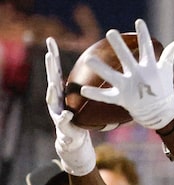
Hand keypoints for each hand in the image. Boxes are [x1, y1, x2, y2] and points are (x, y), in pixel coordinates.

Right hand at [45, 37, 95, 175]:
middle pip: (51, 80)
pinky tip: (66, 114)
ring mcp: (57, 113)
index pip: (57, 70)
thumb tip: (113, 76)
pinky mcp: (62, 127)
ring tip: (53, 83)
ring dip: (52, 91)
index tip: (51, 40)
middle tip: (48, 55)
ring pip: (52, 100)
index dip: (53, 55)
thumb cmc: (81, 119)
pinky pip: (63, 121)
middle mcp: (57, 100)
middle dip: (49, 68)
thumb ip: (95, 90)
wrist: (74, 142)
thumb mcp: (87, 102)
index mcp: (63, 92)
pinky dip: (64, 118)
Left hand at [80, 19, 173, 129]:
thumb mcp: (167, 71)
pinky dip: (95, 94)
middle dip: (120, 46)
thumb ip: (169, 55)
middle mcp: (138, 76)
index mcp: (149, 68)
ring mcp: (129, 87)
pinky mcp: (122, 99)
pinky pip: (107, 97)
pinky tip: (83, 90)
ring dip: (101, 68)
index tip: (139, 22)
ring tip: (89, 59)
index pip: (147, 48)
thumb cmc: (163, 89)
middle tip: (111, 32)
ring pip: (113, 76)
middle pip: (127, 58)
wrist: (161, 113)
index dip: (144, 35)